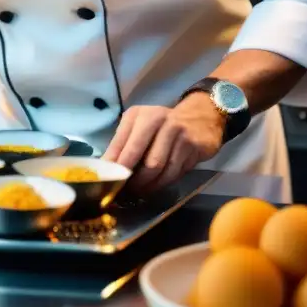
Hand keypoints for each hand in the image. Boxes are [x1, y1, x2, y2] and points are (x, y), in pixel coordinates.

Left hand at [103, 94, 224, 193]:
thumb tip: (107, 167)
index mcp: (140, 115)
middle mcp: (160, 121)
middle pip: (146, 161)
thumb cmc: (160, 124)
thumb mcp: (138, 125)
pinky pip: (175, 172)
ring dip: (149, 185)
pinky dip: (163, 183)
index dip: (116, 166)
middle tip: (126, 191)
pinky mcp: (193, 148)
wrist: (199, 117)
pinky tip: (155, 185)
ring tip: (139, 190)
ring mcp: (179, 134)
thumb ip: (122, 143)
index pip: (124, 145)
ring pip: (162, 170)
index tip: (108, 181)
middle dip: (135, 180)